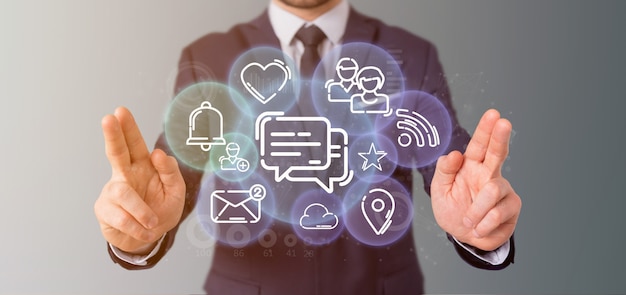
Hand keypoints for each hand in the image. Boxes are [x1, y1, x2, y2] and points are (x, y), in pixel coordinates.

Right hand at [94, 107, 184, 253]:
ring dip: (141, 210)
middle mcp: (125, 174)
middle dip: (112, 136)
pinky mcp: (104, 210)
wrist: (149, 238)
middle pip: (116, 152)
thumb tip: (158, 154)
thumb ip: (171, 172)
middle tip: (108, 119)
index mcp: (143, 165)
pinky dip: (136, 227)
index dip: (127, 128)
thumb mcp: (176, 192)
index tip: (120, 111)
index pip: (134, 143)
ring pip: (123, 194)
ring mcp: (112, 191)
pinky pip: (120, 218)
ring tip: (153, 222)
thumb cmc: (162, 209)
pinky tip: (144, 230)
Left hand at [431, 109, 520, 250]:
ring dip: (475, 211)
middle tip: (503, 122)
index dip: (486, 130)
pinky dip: (482, 224)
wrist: (464, 237)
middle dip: (500, 137)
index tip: (493, 115)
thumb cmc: (452, 209)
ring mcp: (503, 189)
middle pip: (498, 152)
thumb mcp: (440, 191)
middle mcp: (489, 174)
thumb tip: (454, 154)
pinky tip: (479, 228)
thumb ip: (444, 171)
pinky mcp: (512, 207)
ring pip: (492, 191)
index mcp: (471, 166)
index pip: (479, 145)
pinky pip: (496, 214)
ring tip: (468, 221)